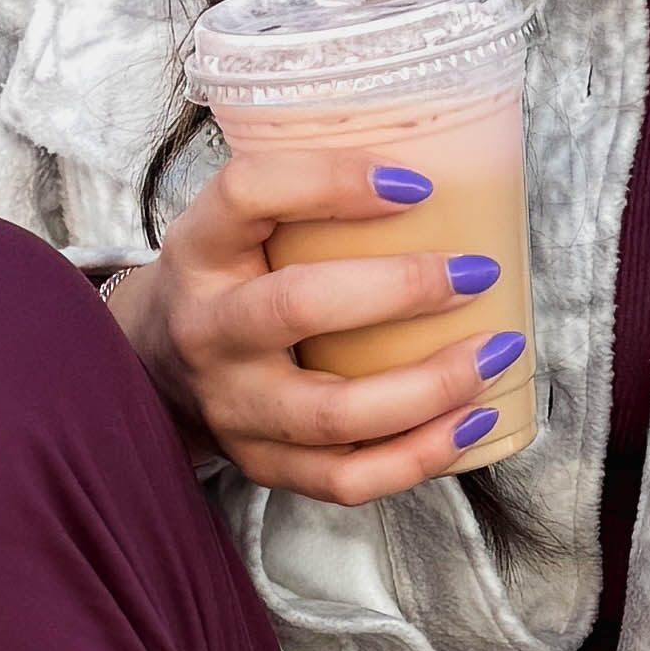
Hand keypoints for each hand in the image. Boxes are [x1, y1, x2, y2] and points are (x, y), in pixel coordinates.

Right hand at [98, 154, 521, 505]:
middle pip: (299, 306)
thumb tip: (444, 172)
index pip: (248, 193)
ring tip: (495, 353)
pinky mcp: (262, 464)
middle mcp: (207, 329)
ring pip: (334, 411)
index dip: (330, 181)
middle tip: (476, 272)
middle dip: (401, 289)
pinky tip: (470, 421)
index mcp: (200, 249)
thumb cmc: (230, 279)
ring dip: (430, 386)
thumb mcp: (240, 226)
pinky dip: (419, 456)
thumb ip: (309, 199)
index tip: (415, 184)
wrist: (154, 366)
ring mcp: (232, 406)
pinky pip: (346, 478)